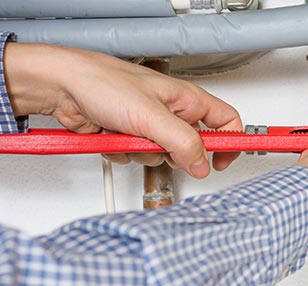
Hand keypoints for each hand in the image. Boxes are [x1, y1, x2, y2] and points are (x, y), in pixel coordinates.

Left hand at [4, 43, 241, 177]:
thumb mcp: (152, 116)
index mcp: (188, 100)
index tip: (223, 163)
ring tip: (129, 135)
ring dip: (144, 153)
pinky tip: (114, 137)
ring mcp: (150, 126)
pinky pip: (138, 157)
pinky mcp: (130, 136)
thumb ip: (183, 143)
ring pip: (163, 156)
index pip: (227, 122)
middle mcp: (172, 112)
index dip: (230, 144)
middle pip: (192, 148)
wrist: (63, 86)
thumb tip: (201, 165)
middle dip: (174, 153)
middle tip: (159, 144)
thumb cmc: (104, 83)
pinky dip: (125, 153)